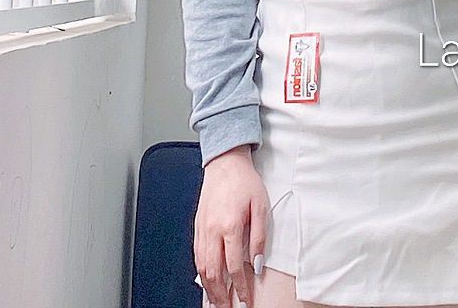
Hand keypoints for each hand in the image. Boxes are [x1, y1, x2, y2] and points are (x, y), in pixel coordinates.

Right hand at [195, 146, 268, 307]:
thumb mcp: (260, 206)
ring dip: (209, 288)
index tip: (246, 299)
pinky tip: (207, 280)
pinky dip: (201, 273)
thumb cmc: (244, 182)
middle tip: (229, 307)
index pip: (235, 267)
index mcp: (230, 226)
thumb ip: (259, 236)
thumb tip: (257, 263)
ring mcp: (202, 230)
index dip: (241, 287)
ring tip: (217, 301)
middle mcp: (212, 231)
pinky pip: (197, 256)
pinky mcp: (197, 227)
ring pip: (202, 267)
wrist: (225, 163)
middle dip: (221, 295)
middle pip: (214, 273)